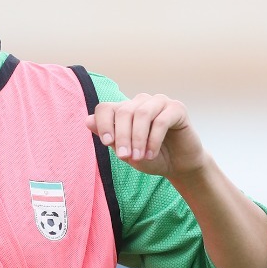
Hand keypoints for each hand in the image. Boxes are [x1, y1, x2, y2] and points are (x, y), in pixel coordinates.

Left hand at [85, 93, 206, 179]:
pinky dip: (153, 140)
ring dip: (137, 138)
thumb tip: (88, 121)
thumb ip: (110, 138)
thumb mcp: (126, 152)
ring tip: (139, 158)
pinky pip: (161, 121)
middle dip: (122, 136)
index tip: (106, 143)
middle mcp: (140, 101)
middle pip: (123, 111)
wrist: (178, 166)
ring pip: (141, 114)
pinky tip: (151, 154)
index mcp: (124, 110)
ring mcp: (159, 102)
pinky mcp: (177, 108)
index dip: (103, 123)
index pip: (105, 108)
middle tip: (124, 157)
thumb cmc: (150, 158)